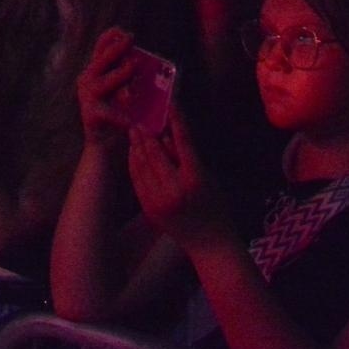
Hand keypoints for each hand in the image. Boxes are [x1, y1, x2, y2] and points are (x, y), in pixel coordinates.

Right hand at [78, 27, 135, 151]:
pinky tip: (131, 120)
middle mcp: (87, 81)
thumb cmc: (118, 116)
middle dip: (116, 49)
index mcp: (95, 72)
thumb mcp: (124, 90)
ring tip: (134, 66)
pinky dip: (121, 116)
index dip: (110, 38)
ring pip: (104, 82)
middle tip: (131, 39)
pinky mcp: (91, 115)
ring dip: (120, 74)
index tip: (123, 30)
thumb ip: (130, 77)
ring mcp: (87, 97)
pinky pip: (110, 112)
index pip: (100, 49)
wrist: (105, 146)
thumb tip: (146, 63)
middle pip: (101, 61)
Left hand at [126, 107, 233, 252]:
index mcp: (196, 179)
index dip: (176, 121)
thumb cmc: (215, 208)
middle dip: (147, 133)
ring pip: (143, 165)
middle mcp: (175, 189)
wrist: (209, 244)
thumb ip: (189, 158)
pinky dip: (134, 163)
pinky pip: (137, 180)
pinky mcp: (149, 208)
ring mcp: (159, 200)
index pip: (183, 142)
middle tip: (140, 117)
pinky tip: (133, 152)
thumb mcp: (208, 179)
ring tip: (133, 129)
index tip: (169, 104)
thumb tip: (168, 135)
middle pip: (156, 153)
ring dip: (137, 145)